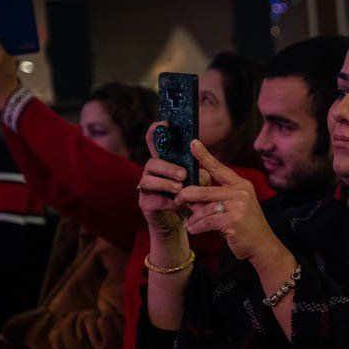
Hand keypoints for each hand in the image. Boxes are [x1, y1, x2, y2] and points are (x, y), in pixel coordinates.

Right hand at [137, 122, 190, 238]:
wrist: (181, 225)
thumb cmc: (189, 200)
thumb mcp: (198, 185)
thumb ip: (200, 175)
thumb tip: (202, 171)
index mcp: (164, 164)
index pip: (155, 144)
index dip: (156, 131)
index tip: (164, 123)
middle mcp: (152, 174)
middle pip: (152, 162)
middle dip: (167, 167)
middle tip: (183, 175)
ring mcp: (146, 189)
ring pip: (148, 180)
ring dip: (165, 183)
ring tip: (179, 188)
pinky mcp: (145, 204)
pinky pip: (151, 199)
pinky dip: (166, 201)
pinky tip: (177, 204)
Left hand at [175, 140, 280, 264]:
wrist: (263, 247)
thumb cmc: (245, 227)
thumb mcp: (233, 208)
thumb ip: (214, 200)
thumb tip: (191, 198)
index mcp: (241, 185)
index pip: (219, 168)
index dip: (204, 156)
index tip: (192, 143)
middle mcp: (241, 192)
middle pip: (205, 190)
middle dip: (187, 195)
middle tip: (178, 200)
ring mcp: (238, 206)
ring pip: (204, 208)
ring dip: (193, 218)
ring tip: (190, 224)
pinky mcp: (233, 220)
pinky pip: (206, 221)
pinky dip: (197, 227)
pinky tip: (194, 230)